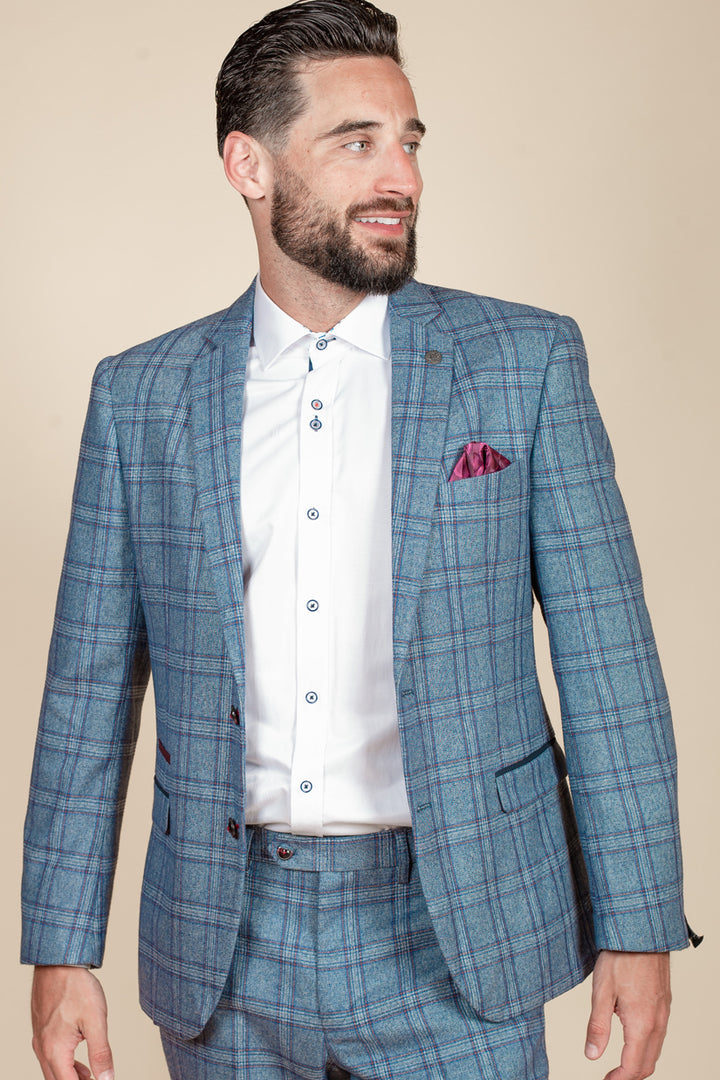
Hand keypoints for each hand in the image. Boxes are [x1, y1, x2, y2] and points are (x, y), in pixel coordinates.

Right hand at [31, 965, 113, 1079]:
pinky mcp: (42, 1029)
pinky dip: (65, 1064)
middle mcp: (43, 1048)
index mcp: (55, 1051)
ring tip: (90, 1077)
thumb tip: (106, 1078)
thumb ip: (101, 1053)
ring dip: (71, 1077)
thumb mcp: (96, 1020)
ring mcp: (40, 1039)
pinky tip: (79, 1063)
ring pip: (53, 1070)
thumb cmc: (76, 987)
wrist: (58, 962)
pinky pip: (50, 1056)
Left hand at [585, 950, 670, 1079]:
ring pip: (655, 1050)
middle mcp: (657, 1022)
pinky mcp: (664, 1002)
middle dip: (630, 1075)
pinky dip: (647, 1046)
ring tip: (619, 1063)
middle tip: (611, 1077)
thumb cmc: (621, 958)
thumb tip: (591, 1055)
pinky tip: (632, 1038)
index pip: (633, 1067)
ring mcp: (664, 1012)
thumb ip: (597, 1026)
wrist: (642, 933)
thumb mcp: (601, 992)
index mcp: (641, 1024)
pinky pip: (659, 1034)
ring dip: (639, 1062)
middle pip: (647, 1064)